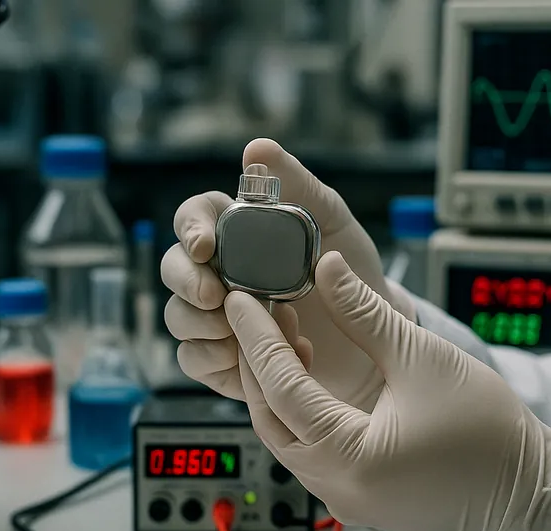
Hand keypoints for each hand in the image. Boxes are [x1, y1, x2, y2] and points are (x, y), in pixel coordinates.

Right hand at [161, 138, 414, 408]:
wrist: (376, 336)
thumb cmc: (353, 273)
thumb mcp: (332, 221)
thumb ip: (296, 184)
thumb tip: (256, 148)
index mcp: (237, 233)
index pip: (193, 218)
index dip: (190, 228)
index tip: (205, 245)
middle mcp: (219, 273)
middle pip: (173, 270)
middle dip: (186, 282)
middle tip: (215, 297)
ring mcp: (218, 318)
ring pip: (178, 318)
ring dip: (203, 325)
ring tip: (249, 332)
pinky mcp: (224, 360)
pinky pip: (196, 361)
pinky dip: (217, 361)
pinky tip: (255, 361)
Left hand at [225, 252, 550, 530]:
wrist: (527, 489)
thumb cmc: (487, 429)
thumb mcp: (420, 356)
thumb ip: (364, 313)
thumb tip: (326, 269)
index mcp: (349, 458)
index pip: (281, 388)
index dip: (257, 337)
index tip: (242, 299)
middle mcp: (335, 488)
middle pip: (270, 417)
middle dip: (259, 361)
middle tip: (259, 311)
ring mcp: (342, 500)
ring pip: (284, 437)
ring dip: (279, 387)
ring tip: (289, 334)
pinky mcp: (354, 498)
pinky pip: (307, 451)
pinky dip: (300, 411)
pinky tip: (311, 373)